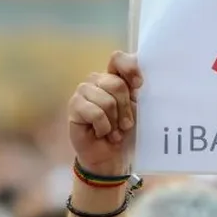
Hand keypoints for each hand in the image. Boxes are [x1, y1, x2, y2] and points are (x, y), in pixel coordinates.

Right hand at [67, 51, 142, 175]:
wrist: (111, 156)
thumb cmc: (126, 133)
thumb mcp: (138, 112)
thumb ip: (140, 93)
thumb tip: (142, 81)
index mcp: (116, 77)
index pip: (118, 59)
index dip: (129, 68)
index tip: (139, 86)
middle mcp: (99, 80)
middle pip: (116, 84)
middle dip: (125, 109)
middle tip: (126, 125)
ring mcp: (84, 91)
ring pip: (106, 100)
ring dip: (114, 122)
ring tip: (114, 131)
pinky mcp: (74, 105)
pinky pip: (95, 112)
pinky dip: (104, 127)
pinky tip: (102, 133)